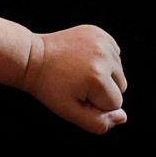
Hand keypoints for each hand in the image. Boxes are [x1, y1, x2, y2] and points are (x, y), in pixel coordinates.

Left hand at [0, 15, 124, 133]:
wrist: (32, 57)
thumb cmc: (49, 87)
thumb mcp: (70, 112)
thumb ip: (98, 123)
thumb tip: (123, 116)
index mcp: (98, 78)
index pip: (115, 104)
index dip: (96, 104)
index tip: (75, 94)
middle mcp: (104, 57)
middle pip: (121, 87)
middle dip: (102, 90)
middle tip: (76, 82)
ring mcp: (102, 42)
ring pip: (118, 71)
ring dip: (103, 74)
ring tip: (78, 71)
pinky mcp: (99, 33)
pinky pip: (114, 55)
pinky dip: (103, 60)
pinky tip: (83, 59)